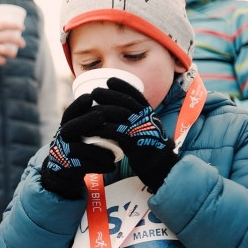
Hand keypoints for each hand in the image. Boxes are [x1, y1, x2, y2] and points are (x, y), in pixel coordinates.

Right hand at [0, 23, 25, 69]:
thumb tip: (3, 32)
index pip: (4, 24)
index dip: (15, 25)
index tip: (22, 28)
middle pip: (8, 37)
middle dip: (19, 40)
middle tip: (22, 44)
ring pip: (7, 50)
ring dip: (12, 53)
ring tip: (13, 54)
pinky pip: (0, 60)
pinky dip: (2, 61)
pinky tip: (2, 61)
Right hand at [39, 94, 117, 198]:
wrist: (64, 174)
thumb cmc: (80, 148)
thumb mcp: (80, 133)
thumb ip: (90, 120)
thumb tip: (115, 98)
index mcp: (66, 127)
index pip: (69, 113)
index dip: (78, 104)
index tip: (90, 97)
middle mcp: (61, 138)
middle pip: (70, 127)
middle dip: (86, 120)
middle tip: (102, 116)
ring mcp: (61, 153)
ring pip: (81, 149)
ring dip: (100, 150)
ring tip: (115, 154)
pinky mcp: (66, 168)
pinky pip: (84, 166)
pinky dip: (100, 166)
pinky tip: (111, 167)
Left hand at [76, 77, 177, 191]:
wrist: (159, 168)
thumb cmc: (147, 148)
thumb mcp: (143, 129)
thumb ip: (134, 119)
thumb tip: (117, 109)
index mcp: (149, 113)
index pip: (137, 94)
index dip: (123, 86)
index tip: (110, 79)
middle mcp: (147, 118)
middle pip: (126, 101)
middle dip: (109, 94)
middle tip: (94, 92)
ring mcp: (141, 129)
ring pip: (119, 114)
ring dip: (102, 110)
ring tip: (89, 109)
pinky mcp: (135, 143)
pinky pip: (116, 132)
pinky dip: (102, 129)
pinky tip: (91, 129)